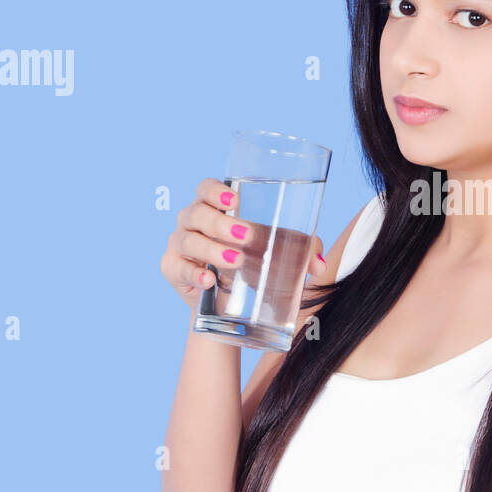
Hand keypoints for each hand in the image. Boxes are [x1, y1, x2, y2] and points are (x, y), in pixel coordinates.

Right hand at [161, 178, 326, 311]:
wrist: (227, 303)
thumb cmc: (251, 265)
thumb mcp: (277, 253)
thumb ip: (302, 252)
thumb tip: (320, 264)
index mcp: (214, 208)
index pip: (206, 188)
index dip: (216, 190)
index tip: (235, 199)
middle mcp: (192, 222)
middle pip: (197, 213)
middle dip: (220, 224)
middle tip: (245, 236)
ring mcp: (180, 244)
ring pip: (187, 239)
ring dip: (211, 249)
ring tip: (236, 260)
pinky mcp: (172, 268)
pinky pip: (177, 267)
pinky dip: (193, 273)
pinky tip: (209, 279)